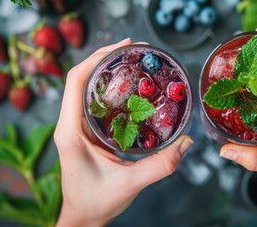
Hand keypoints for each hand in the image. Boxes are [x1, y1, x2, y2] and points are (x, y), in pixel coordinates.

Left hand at [54, 39, 193, 225]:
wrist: (84, 217)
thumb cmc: (97, 202)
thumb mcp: (130, 183)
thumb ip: (160, 165)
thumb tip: (186, 142)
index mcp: (71, 131)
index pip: (75, 81)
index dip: (96, 57)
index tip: (123, 46)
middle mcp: (70, 124)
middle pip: (81, 77)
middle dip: (105, 57)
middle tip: (134, 50)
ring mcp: (76, 126)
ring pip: (86, 87)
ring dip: (106, 70)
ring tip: (133, 61)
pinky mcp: (85, 131)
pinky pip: (94, 101)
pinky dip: (110, 87)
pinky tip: (129, 86)